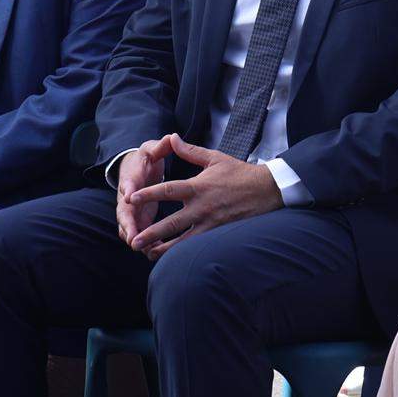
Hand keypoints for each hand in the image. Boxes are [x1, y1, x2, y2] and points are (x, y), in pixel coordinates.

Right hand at [114, 134, 176, 243]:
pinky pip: (138, 234)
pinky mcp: (137, 220)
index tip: (129, 195)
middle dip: (127, 224)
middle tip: (131, 236)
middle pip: (123, 212)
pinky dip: (145, 243)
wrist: (135, 168)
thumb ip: (160, 147)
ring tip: (144, 251)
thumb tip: (170, 137)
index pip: (127, 182)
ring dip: (135, 239)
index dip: (128, 188)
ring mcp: (131, 210)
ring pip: (128, 227)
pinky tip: (154, 254)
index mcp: (132, 177)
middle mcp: (127, 197)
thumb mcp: (151, 150)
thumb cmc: (146, 159)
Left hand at [126, 137, 281, 258]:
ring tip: (148, 255)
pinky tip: (173, 259)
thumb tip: (172, 137)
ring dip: (165, 249)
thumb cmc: (240, 173)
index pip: (168, 190)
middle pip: (172, 223)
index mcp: (198, 186)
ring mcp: (211, 223)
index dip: (148, 194)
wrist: (267, 190)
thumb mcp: (214, 158)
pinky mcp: (219, 233)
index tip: (131, 199)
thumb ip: (190, 151)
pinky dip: (184, 252)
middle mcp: (201, 207)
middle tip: (134, 242)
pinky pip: (199, 245)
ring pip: (184, 241)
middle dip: (151, 233)